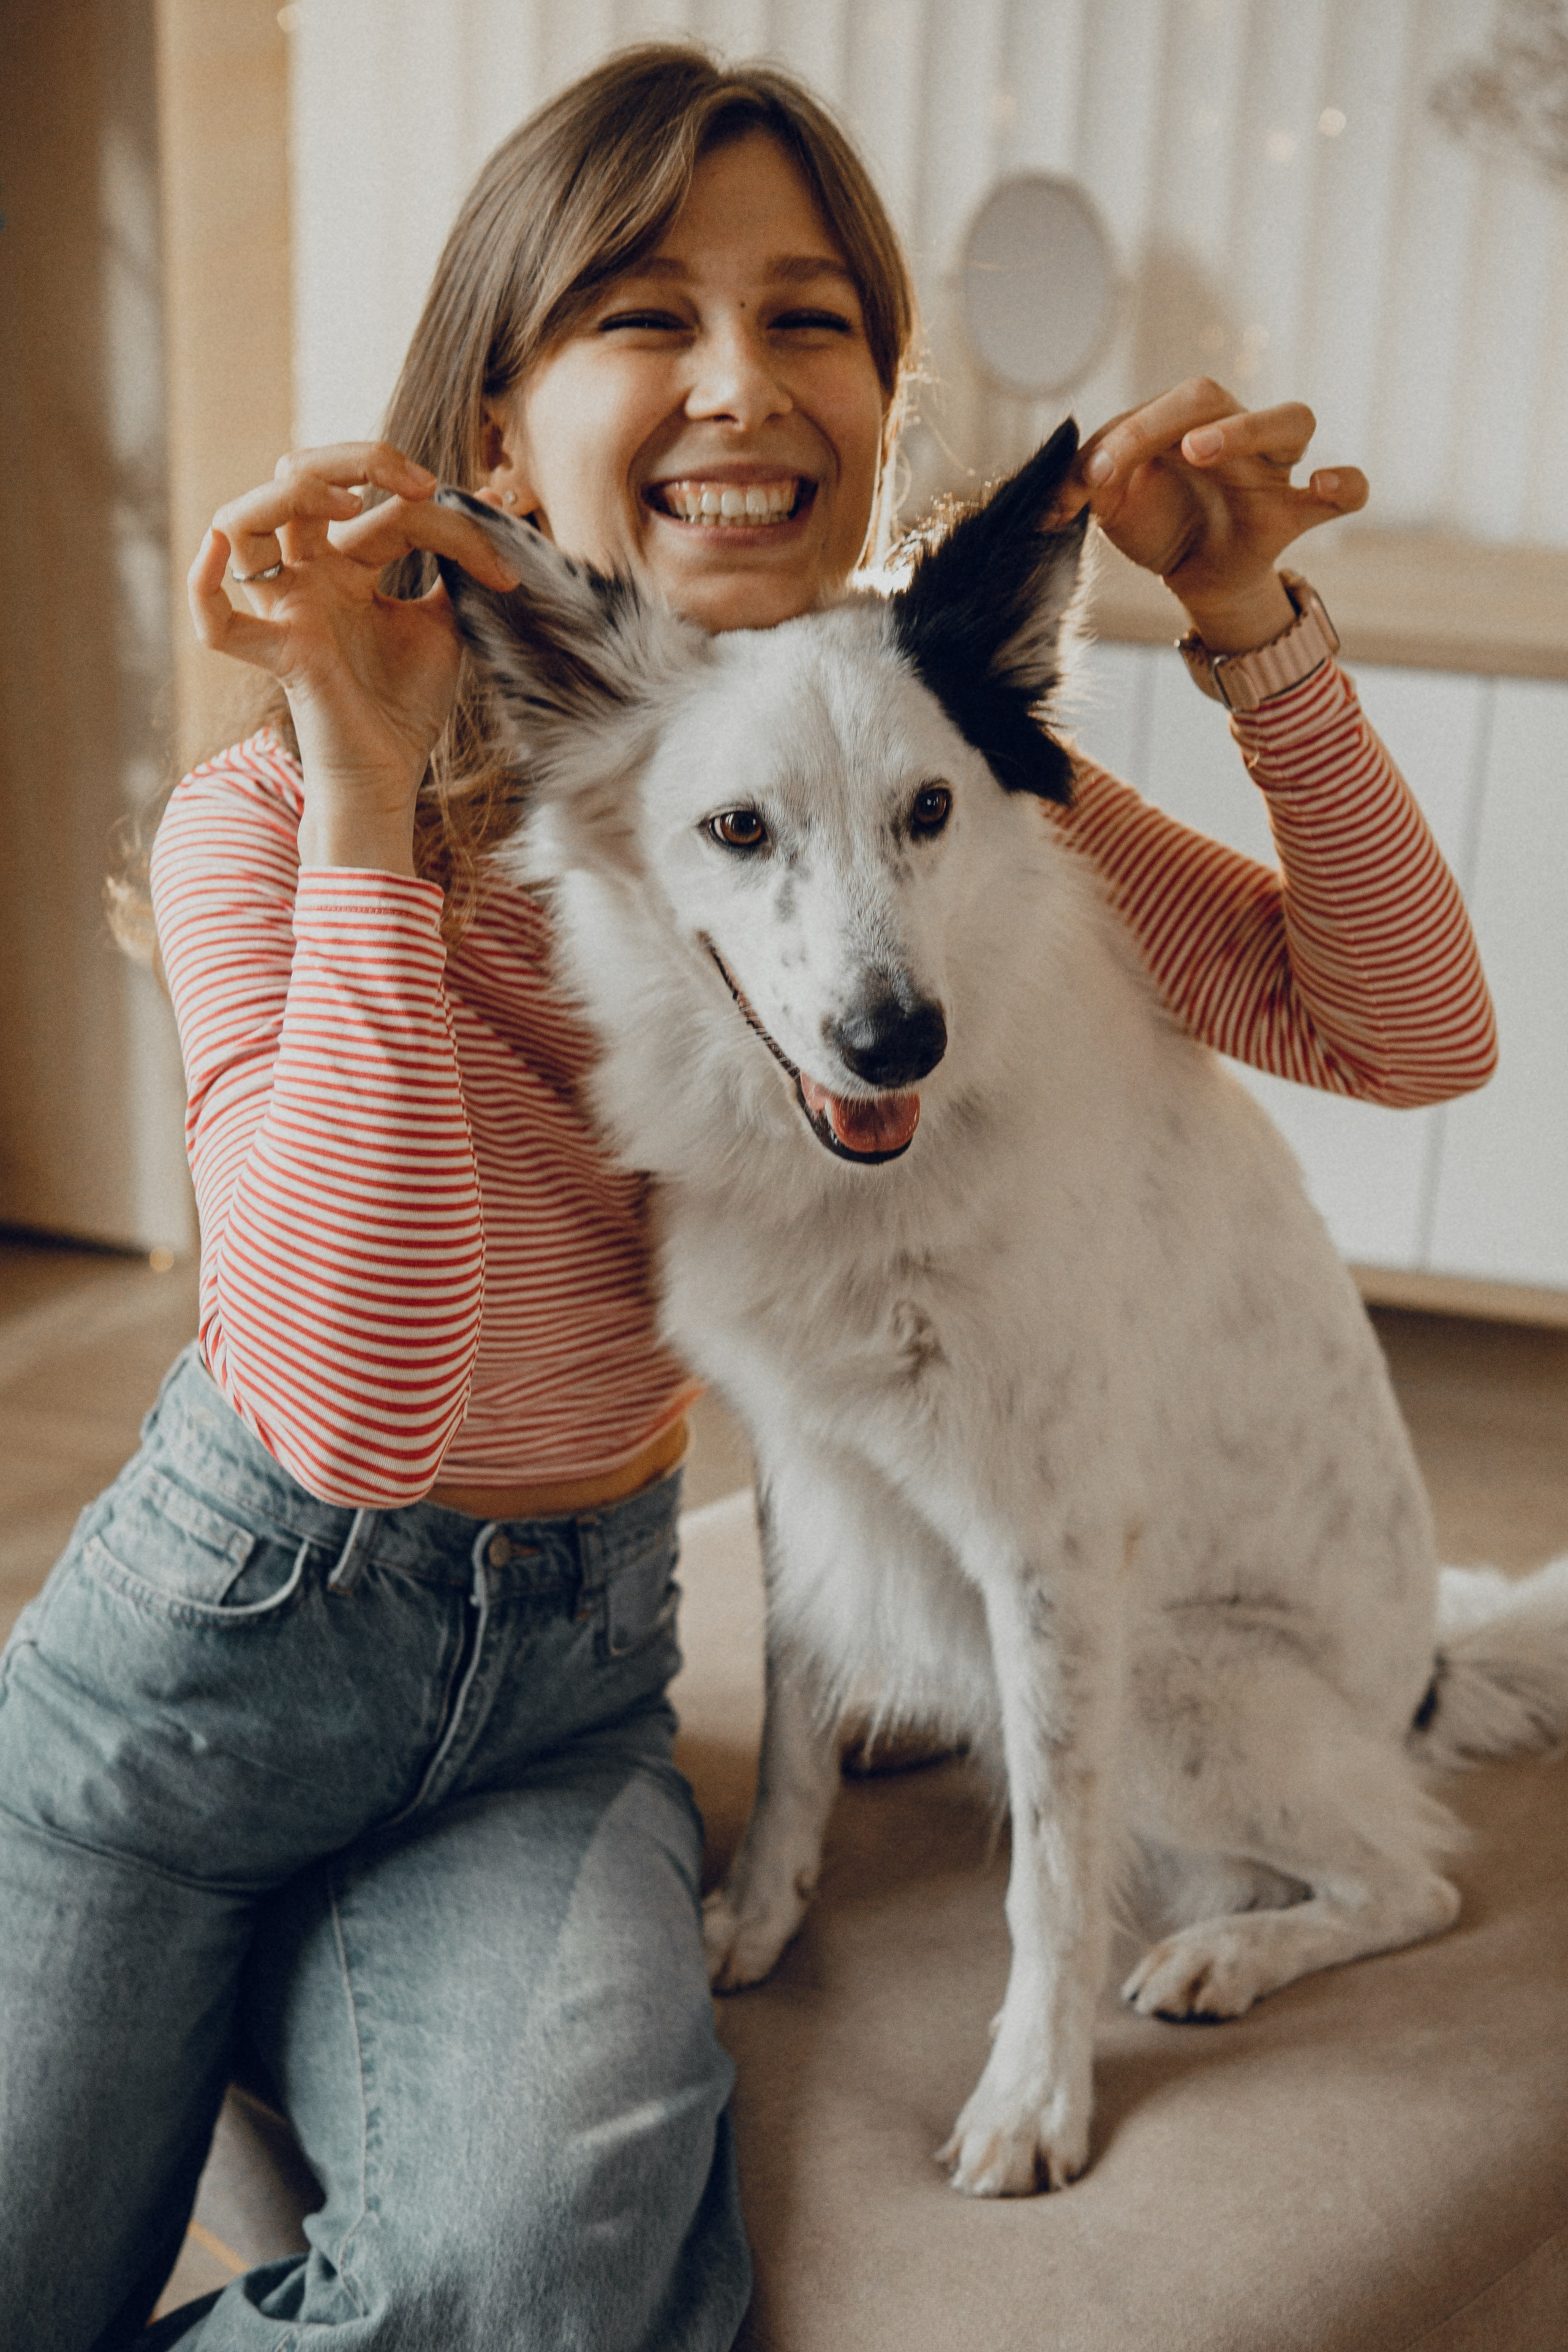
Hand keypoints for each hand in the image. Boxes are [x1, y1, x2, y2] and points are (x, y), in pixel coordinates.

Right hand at [188, 443, 520, 873]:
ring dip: (292, 494)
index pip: (387, 509)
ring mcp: (285, 611)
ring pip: (243, 520)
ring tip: (352, 506)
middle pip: (295, 477)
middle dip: (356, 460)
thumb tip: (496, 494)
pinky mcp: (281, 654)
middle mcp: (305, 577)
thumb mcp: (445, 622)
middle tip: (422, 486)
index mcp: (343, 564)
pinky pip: (216, 620)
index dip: (450, 523)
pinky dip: (203, 583)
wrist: (392, 775)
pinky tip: (219, 551)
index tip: (502, 566)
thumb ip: (458, 563)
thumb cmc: (406, 704)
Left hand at [1057, 379, 1366, 653]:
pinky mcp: (1294, 513)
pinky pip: (1349, 489)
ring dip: (1246, 428)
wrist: (1191, 576)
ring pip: (1291, 419)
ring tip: (1202, 450)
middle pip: (1217, 397)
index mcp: (1184, 423)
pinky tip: (1326, 485)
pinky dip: (1345, 483)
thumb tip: (1053, 497)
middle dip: (1172, 418)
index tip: (1089, 483)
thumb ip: (1087, 486)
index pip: (1158, 408)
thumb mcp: (1112, 506)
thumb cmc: (1157, 524)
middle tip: (1138, 448)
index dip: (1124, 438)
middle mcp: (1234, 432)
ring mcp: (1272, 470)